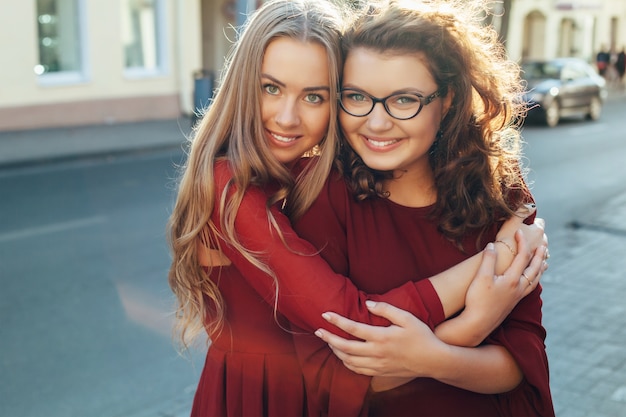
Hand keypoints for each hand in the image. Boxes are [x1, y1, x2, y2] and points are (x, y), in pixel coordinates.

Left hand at [315, 302, 444, 377]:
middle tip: (318, 331)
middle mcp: (377, 353)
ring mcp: (378, 365)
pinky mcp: (380, 373)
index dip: (336, 321)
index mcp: (382, 337)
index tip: (325, 314)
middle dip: (329, 338)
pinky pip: (357, 370)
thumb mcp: (407, 318)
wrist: (434, 361)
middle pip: (345, 347)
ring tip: (329, 341)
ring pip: (349, 361)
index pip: (353, 329)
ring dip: (336, 351)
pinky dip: (346, 363)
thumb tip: (367, 304)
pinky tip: (343, 356)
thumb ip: (386, 309)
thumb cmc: (421, 336)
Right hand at [460, 233, 547, 343]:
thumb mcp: (481, 277)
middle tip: (544, 245)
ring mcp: (517, 296)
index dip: (522, 242)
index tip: (519, 232)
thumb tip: (491, 245)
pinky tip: (531, 281)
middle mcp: (519, 288)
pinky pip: (530, 288)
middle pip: (535, 269)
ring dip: (540, 269)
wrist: (477, 323)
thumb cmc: (478, 300)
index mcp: (513, 279)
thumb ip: (488, 260)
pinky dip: (535, 280)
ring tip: (545, 262)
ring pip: (535, 280)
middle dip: (540, 255)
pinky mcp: (513, 303)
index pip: (522, 256)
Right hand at [495, 204, 545, 256]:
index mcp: (539, 230)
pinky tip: (529, 258)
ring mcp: (540, 254)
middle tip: (522, 235)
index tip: (522, 224)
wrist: (503, 259)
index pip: (540, 221)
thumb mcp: (513, 220)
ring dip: (536, 246)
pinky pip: (540, 260)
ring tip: (526, 247)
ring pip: (542, 247)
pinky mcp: (536, 264)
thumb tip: (531, 205)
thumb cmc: (506, 239)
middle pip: (542, 235)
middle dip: (535, 234)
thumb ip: (523, 210)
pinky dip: (536, 258)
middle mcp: (543, 241)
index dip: (531, 221)